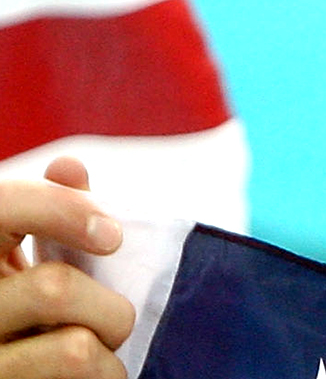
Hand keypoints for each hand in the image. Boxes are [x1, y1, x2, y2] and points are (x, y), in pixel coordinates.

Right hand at [0, 158, 131, 377]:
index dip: (61, 211)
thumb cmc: (17, 313)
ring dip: (110, 350)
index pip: (2, 208)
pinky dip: (106, 375)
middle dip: (109, 308)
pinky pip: (78, 373)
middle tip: (115, 320)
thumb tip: (67, 166)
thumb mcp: (16, 261)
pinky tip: (95, 373)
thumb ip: (46, 213)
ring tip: (102, 351)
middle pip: (55, 290)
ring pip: (76, 346)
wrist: (11, 365)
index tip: (112, 237)